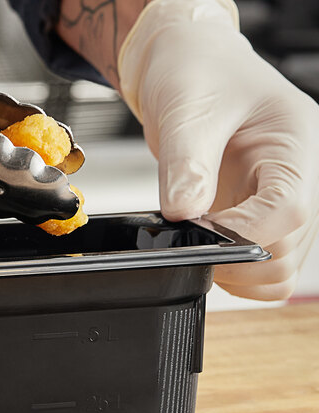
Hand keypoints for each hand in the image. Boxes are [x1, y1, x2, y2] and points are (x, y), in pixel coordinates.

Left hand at [119, 0, 318, 299]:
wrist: (190, 72)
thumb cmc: (197, 75)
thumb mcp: (187, 110)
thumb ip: (186, 165)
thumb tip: (183, 214)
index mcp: (295, 143)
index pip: (289, 210)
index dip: (243, 234)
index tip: (199, 231)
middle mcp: (298, 178)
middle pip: (287, 251)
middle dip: (236, 258)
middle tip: (189, 239)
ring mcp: (279, 201)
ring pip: (279, 268)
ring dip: (236, 271)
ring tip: (197, 242)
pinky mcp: (258, 217)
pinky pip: (262, 266)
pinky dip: (234, 272)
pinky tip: (207, 247)